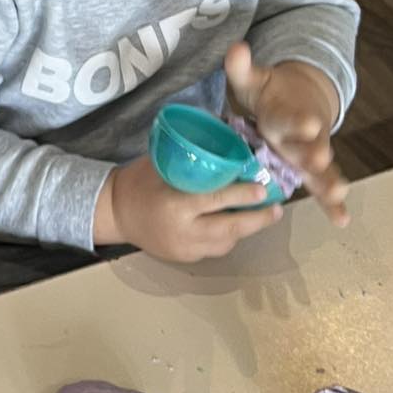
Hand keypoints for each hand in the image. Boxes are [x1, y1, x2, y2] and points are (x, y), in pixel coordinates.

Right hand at [95, 155, 281, 262]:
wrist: (114, 213)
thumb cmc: (139, 182)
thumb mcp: (162, 164)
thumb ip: (193, 159)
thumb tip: (228, 135)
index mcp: (175, 206)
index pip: (215, 201)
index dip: (242, 195)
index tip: (263, 188)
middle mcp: (182, 231)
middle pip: (229, 229)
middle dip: (257, 220)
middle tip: (277, 209)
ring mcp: (184, 249)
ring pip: (226, 243)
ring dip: (247, 229)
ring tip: (265, 216)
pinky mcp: (184, 258)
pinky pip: (215, 249)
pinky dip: (230, 237)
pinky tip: (239, 225)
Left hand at [225, 42, 349, 226]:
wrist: (299, 98)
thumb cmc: (269, 93)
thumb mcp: (253, 80)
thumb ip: (242, 67)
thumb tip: (236, 48)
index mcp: (284, 114)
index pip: (291, 117)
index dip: (299, 121)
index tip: (310, 123)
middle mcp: (301, 137)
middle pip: (309, 146)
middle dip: (315, 153)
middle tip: (321, 160)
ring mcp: (309, 153)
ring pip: (320, 170)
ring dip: (328, 182)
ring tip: (338, 194)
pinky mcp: (312, 169)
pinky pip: (321, 188)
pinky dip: (333, 205)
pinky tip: (342, 221)